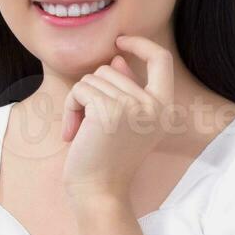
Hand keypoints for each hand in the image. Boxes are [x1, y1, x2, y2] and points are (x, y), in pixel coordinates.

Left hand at [61, 35, 174, 203]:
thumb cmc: (106, 160)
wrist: (99, 193)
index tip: (121, 41)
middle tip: (88, 126)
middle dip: (91, 92)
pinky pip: (79, 90)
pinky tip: (72, 133)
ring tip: (82, 132)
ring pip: (92, 78)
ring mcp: (134, 106)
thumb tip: (117, 60)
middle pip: (111, 69)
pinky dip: (69, 109)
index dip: (141, 44)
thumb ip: (125, 89)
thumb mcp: (123, 123)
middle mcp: (154, 105)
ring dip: (78, 102)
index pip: (162, 59)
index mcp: (164, 107)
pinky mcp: (110, 110)